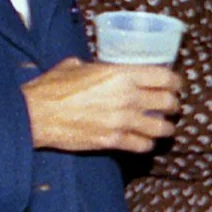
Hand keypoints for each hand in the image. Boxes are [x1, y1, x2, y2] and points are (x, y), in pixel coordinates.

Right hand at [22, 59, 180, 151]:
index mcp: (121, 74)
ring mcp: (122, 121)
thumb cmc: (53, 87)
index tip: (176, 85)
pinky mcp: (113, 141)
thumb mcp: (77, 66)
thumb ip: (98, 67)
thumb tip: (101, 68)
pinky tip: (145, 141)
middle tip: (171, 107)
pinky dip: (147, 144)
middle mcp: (127, 97)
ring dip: (165, 128)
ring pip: (160, 128)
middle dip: (173, 105)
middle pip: (168, 103)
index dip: (175, 82)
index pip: (164, 77)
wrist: (35, 114)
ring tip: (165, 127)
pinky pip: (143, 145)